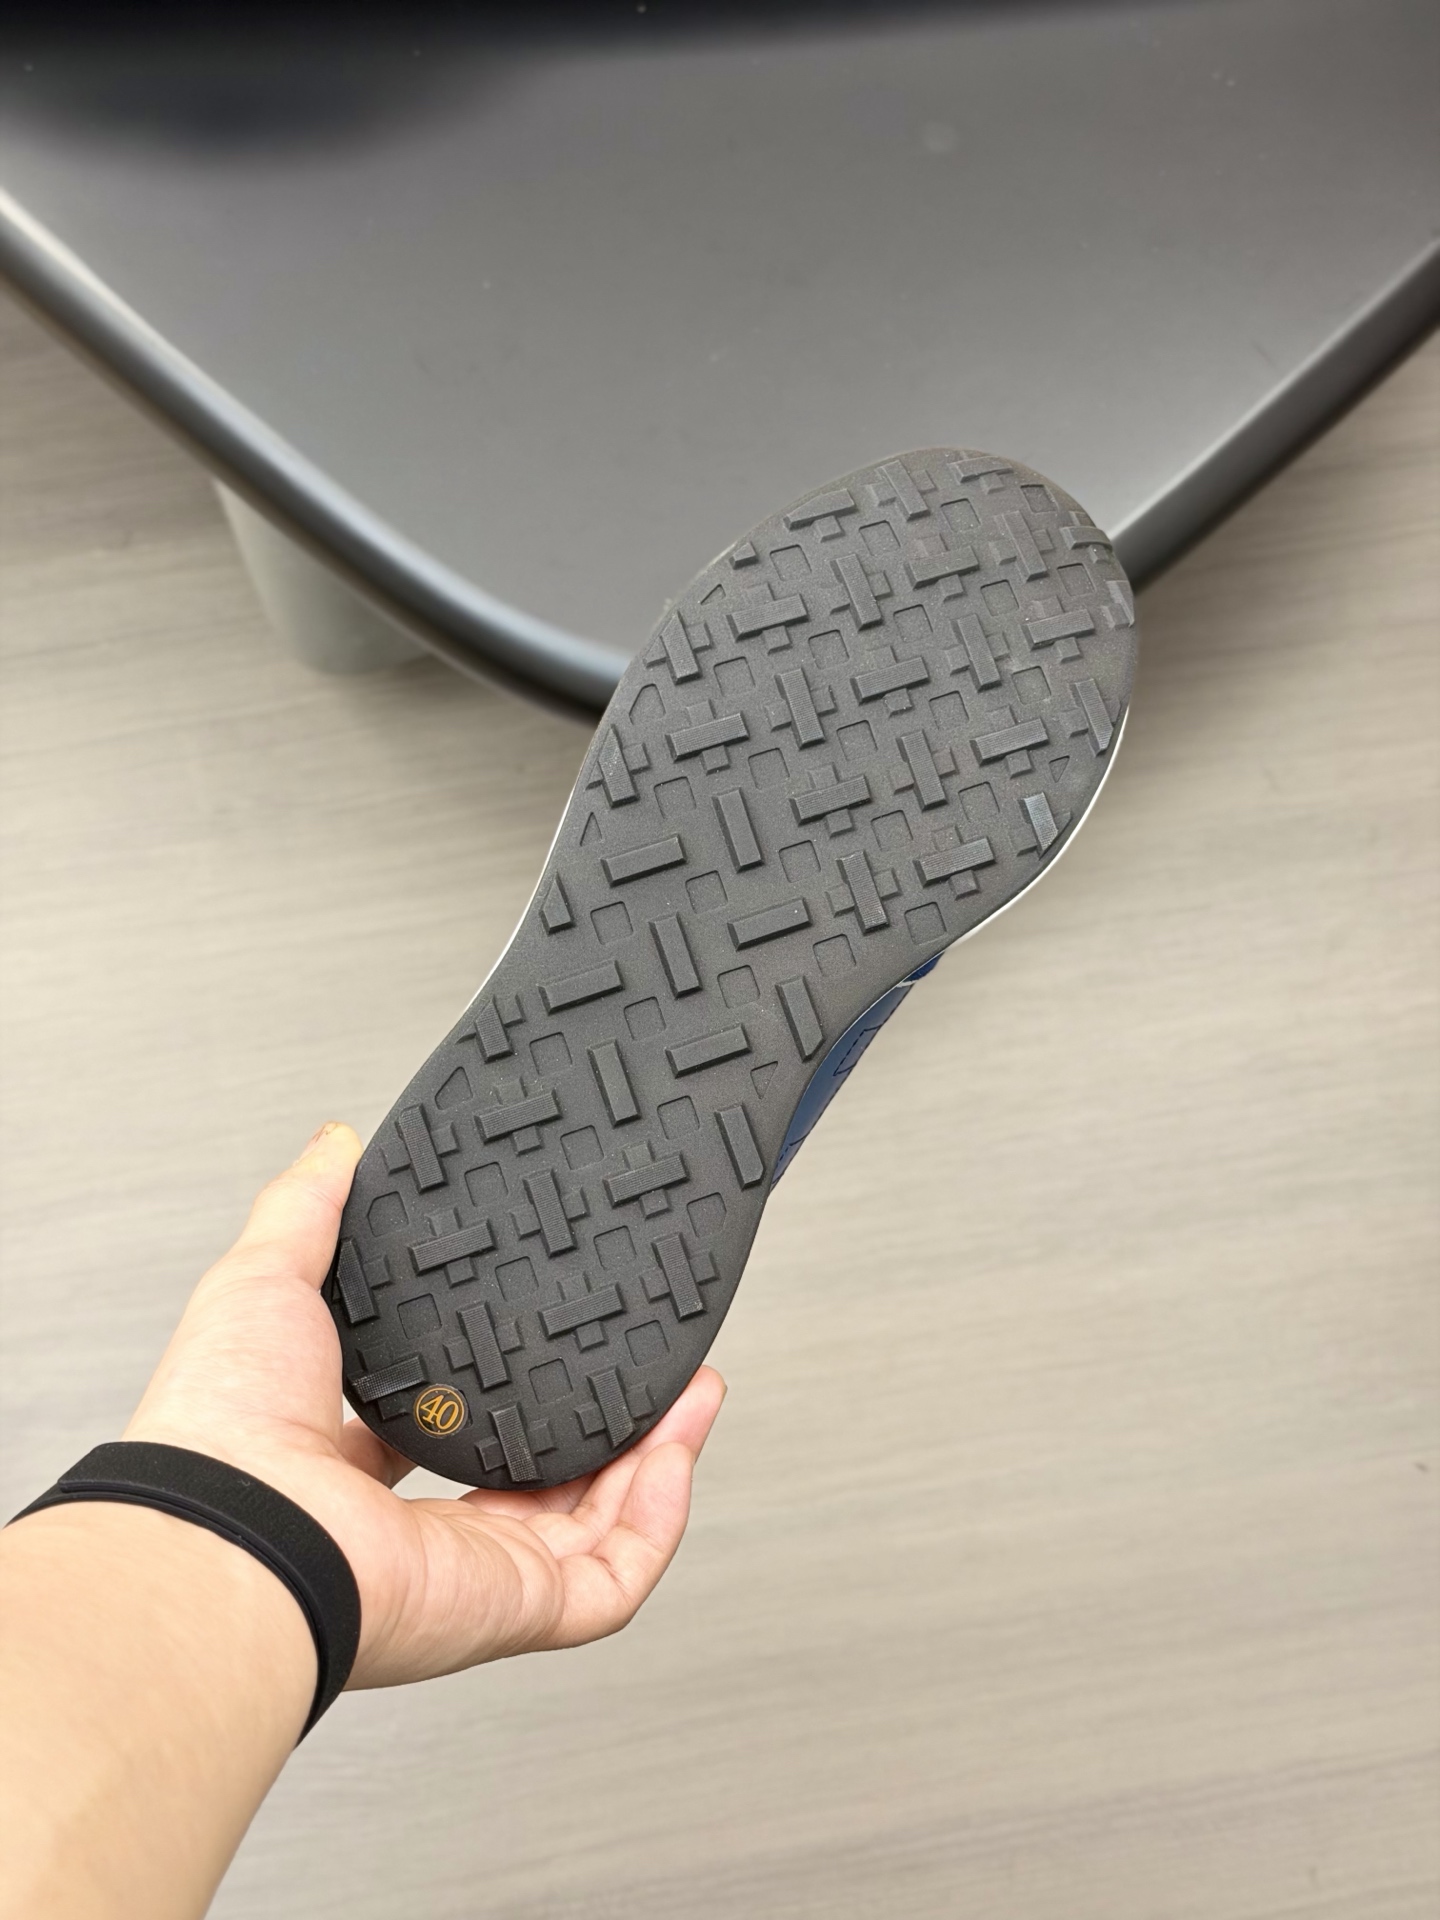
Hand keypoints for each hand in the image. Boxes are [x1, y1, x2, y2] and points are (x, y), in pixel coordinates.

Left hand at [124, 1123, 724, 1689]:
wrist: (231, 1526)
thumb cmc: (222, 1426)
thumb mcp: (265, 1279)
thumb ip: (305, 1209)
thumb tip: (333, 1146)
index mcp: (352, 1477)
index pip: (451, 1439)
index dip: (514, 1389)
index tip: (557, 1340)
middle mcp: (418, 1537)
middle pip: (542, 1492)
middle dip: (609, 1433)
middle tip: (655, 1374)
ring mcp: (472, 1575)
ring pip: (593, 1533)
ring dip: (655, 1464)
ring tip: (696, 1395)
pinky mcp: (513, 1608)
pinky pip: (613, 1582)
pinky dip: (658, 1525)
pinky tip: (676, 1457)